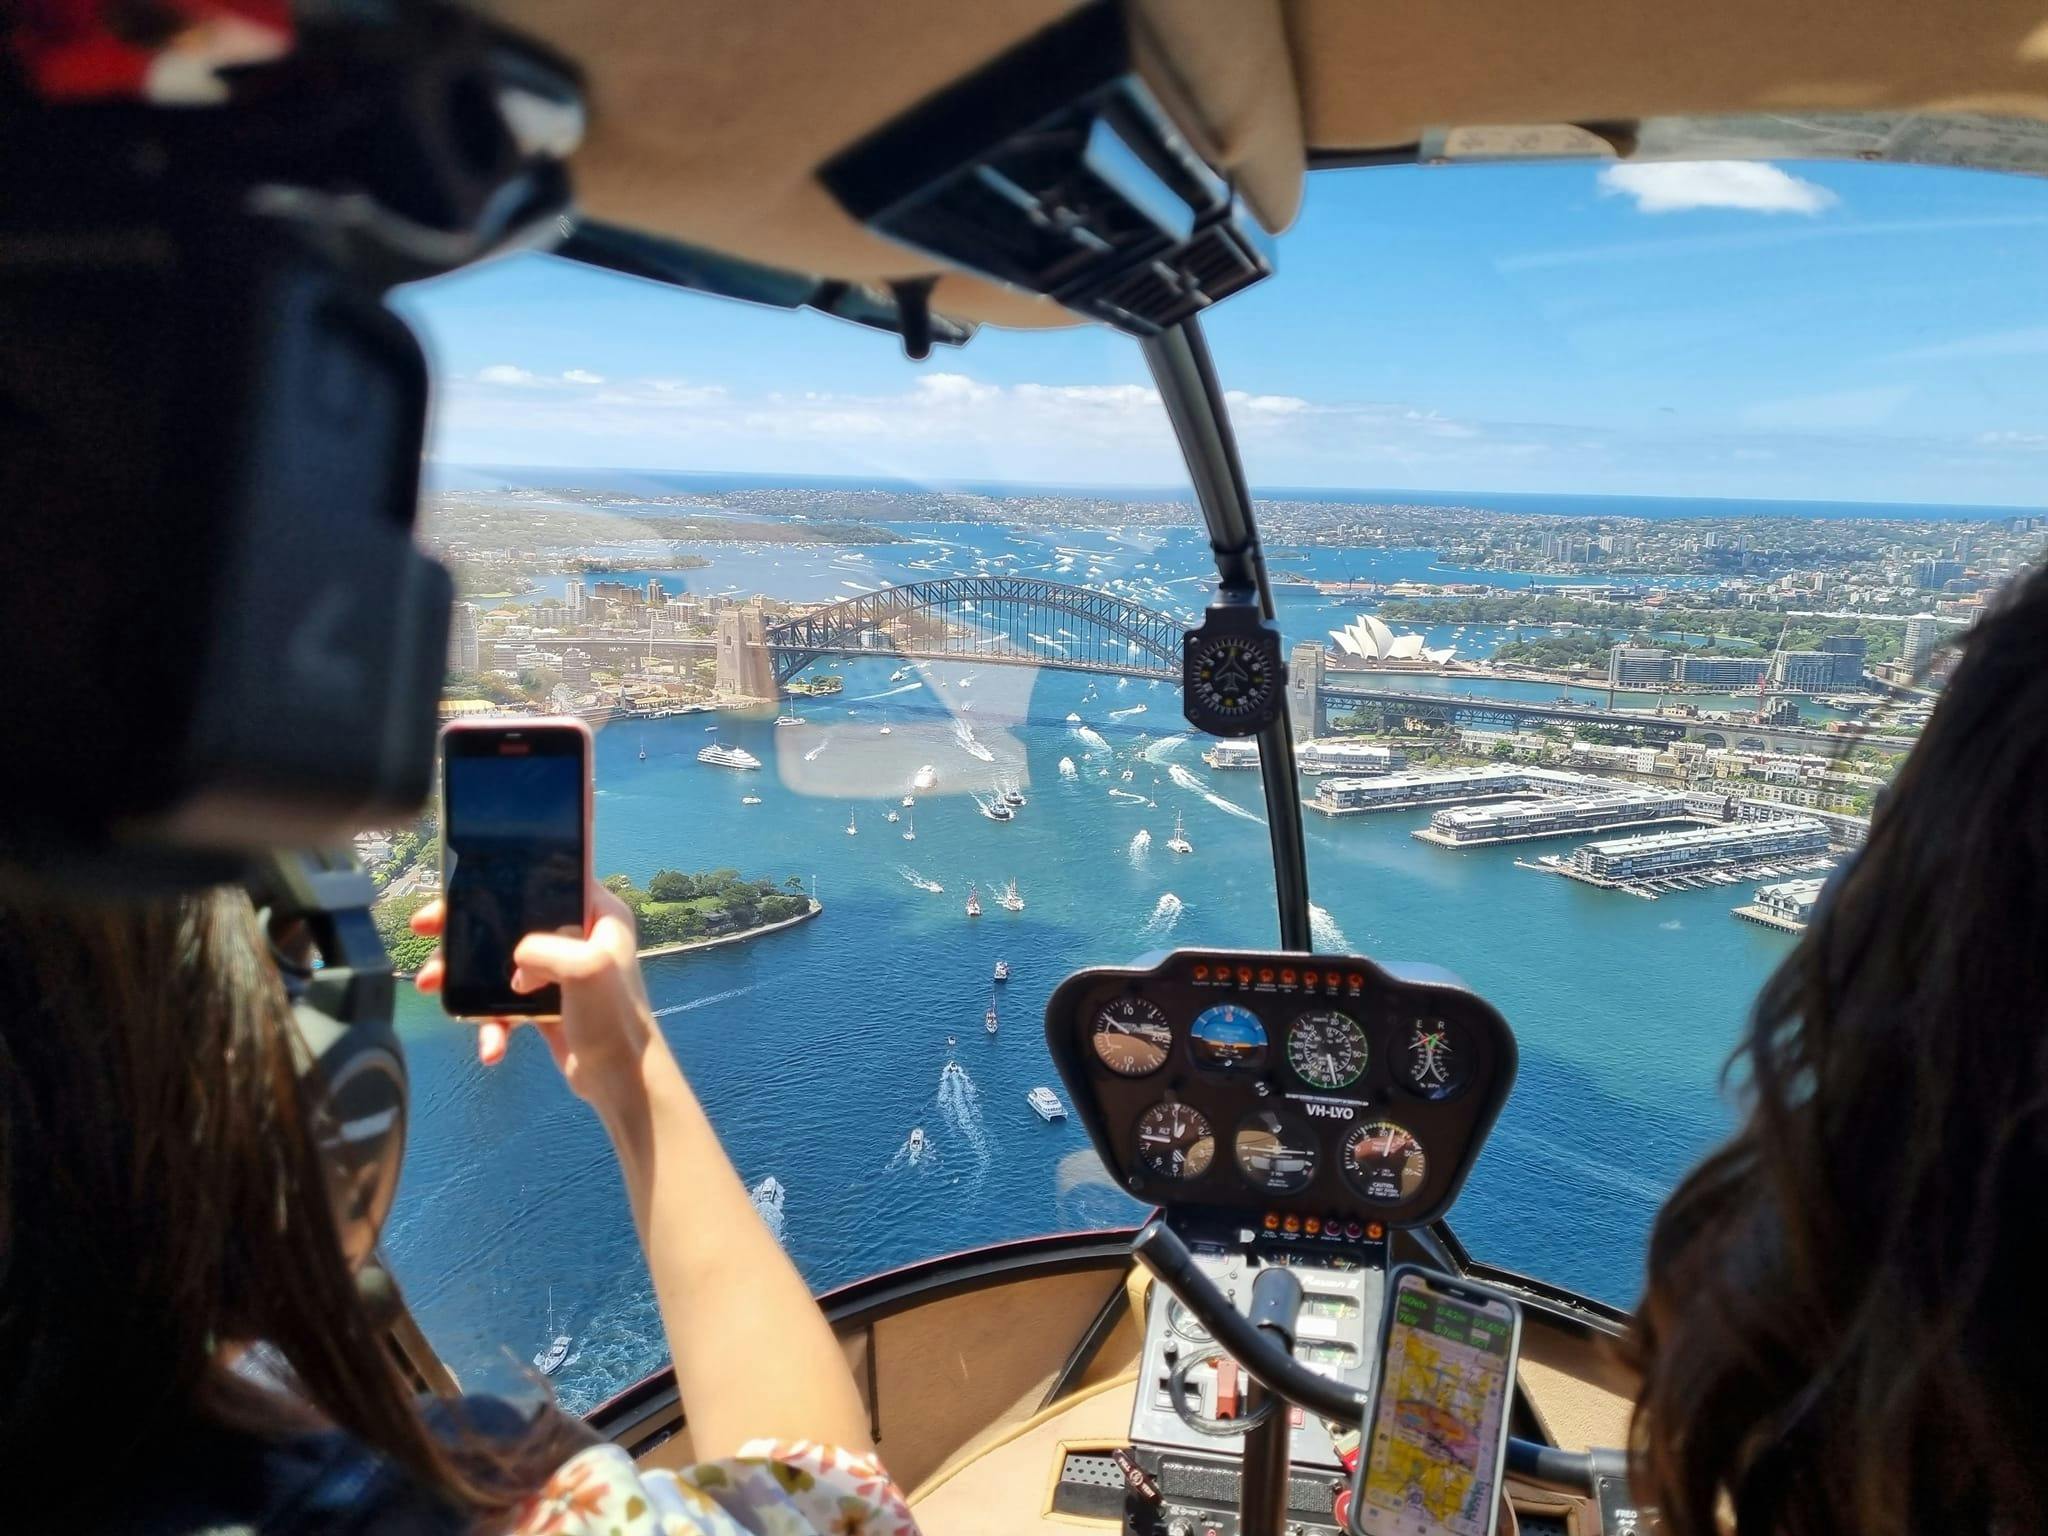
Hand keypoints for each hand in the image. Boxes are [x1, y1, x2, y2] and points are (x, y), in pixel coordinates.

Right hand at [410, 887, 670, 1105]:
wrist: (621, 1080)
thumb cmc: (614, 1018)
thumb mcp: (586, 967)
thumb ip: (544, 948)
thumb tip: (516, 964)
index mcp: (599, 913)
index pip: (544, 880)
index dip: (499, 881)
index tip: (454, 891)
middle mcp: (580, 935)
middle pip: (511, 920)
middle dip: (465, 931)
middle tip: (425, 931)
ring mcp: (561, 971)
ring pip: (499, 963)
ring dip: (465, 978)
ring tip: (432, 988)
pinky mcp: (546, 1004)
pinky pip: (505, 1004)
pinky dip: (491, 1022)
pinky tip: (492, 1047)